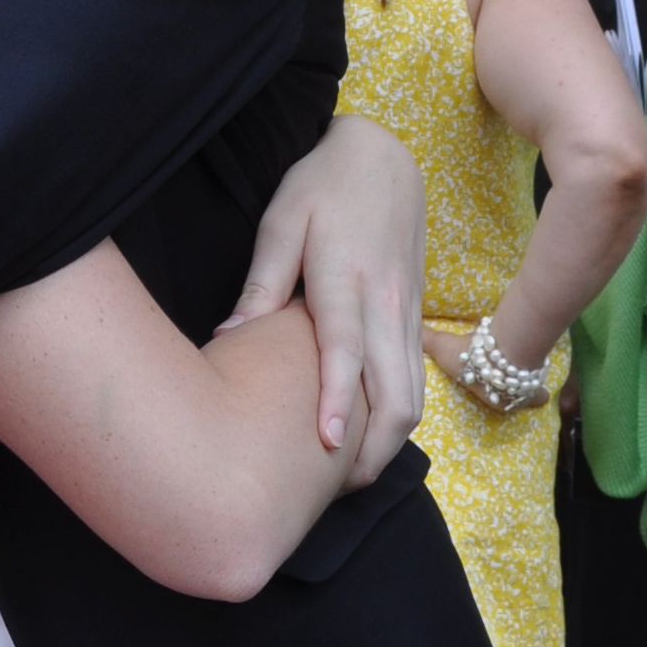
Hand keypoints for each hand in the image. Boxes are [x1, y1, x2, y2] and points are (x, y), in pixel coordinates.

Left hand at [216, 110, 425, 484]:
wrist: (381, 156)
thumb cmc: (319, 186)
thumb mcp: (280, 221)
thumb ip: (261, 282)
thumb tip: (230, 336)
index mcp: (347, 279)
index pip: (347, 352)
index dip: (340, 401)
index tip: (327, 447)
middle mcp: (386, 302)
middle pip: (396, 392)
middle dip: (374, 448)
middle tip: (337, 489)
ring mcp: (408, 311)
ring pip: (415, 393)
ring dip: (390, 440)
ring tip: (352, 476)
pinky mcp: (415, 313)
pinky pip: (416, 377)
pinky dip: (400, 414)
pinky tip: (372, 435)